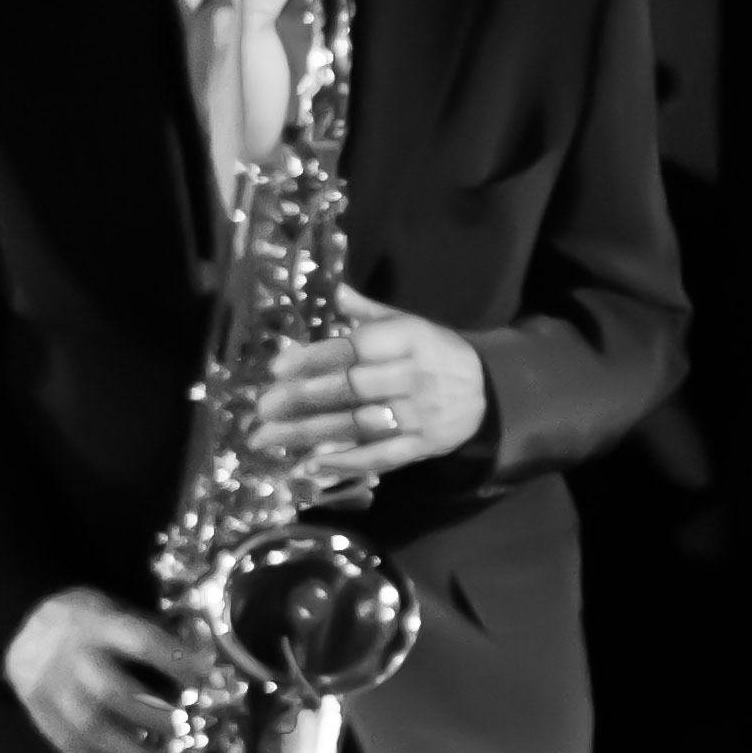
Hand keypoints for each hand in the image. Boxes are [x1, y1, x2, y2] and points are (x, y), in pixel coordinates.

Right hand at [6, 586, 202, 752]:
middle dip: (155, 715)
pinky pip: (71, 752)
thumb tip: (212, 672)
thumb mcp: (120, 612)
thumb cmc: (92, 626)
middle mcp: (69, 657)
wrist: (25, 632)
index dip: (180, 662)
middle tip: (188, 729)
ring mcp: (51, 691)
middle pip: (112, 691)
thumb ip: (160, 637)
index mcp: (95, 623)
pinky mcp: (43, 720)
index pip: (142, 642)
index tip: (214, 681)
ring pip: (91, 729)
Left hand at [256, 285, 488, 486]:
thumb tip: (334, 288)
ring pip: (360, 425)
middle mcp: (418, 375)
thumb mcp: (409, 325)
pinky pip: (383, 456)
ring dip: (310, 433)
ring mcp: (424, 414)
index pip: (356, 348)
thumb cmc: (433, 353)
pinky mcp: (427, 445)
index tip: (277, 368)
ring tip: (268, 438)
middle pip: (353, 388)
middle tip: (262, 408)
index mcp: (412, 338)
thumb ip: (368, 313)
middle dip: (303, 399)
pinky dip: (346, 461)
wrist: (489, 390)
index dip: (316, 358)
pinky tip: (311, 463)